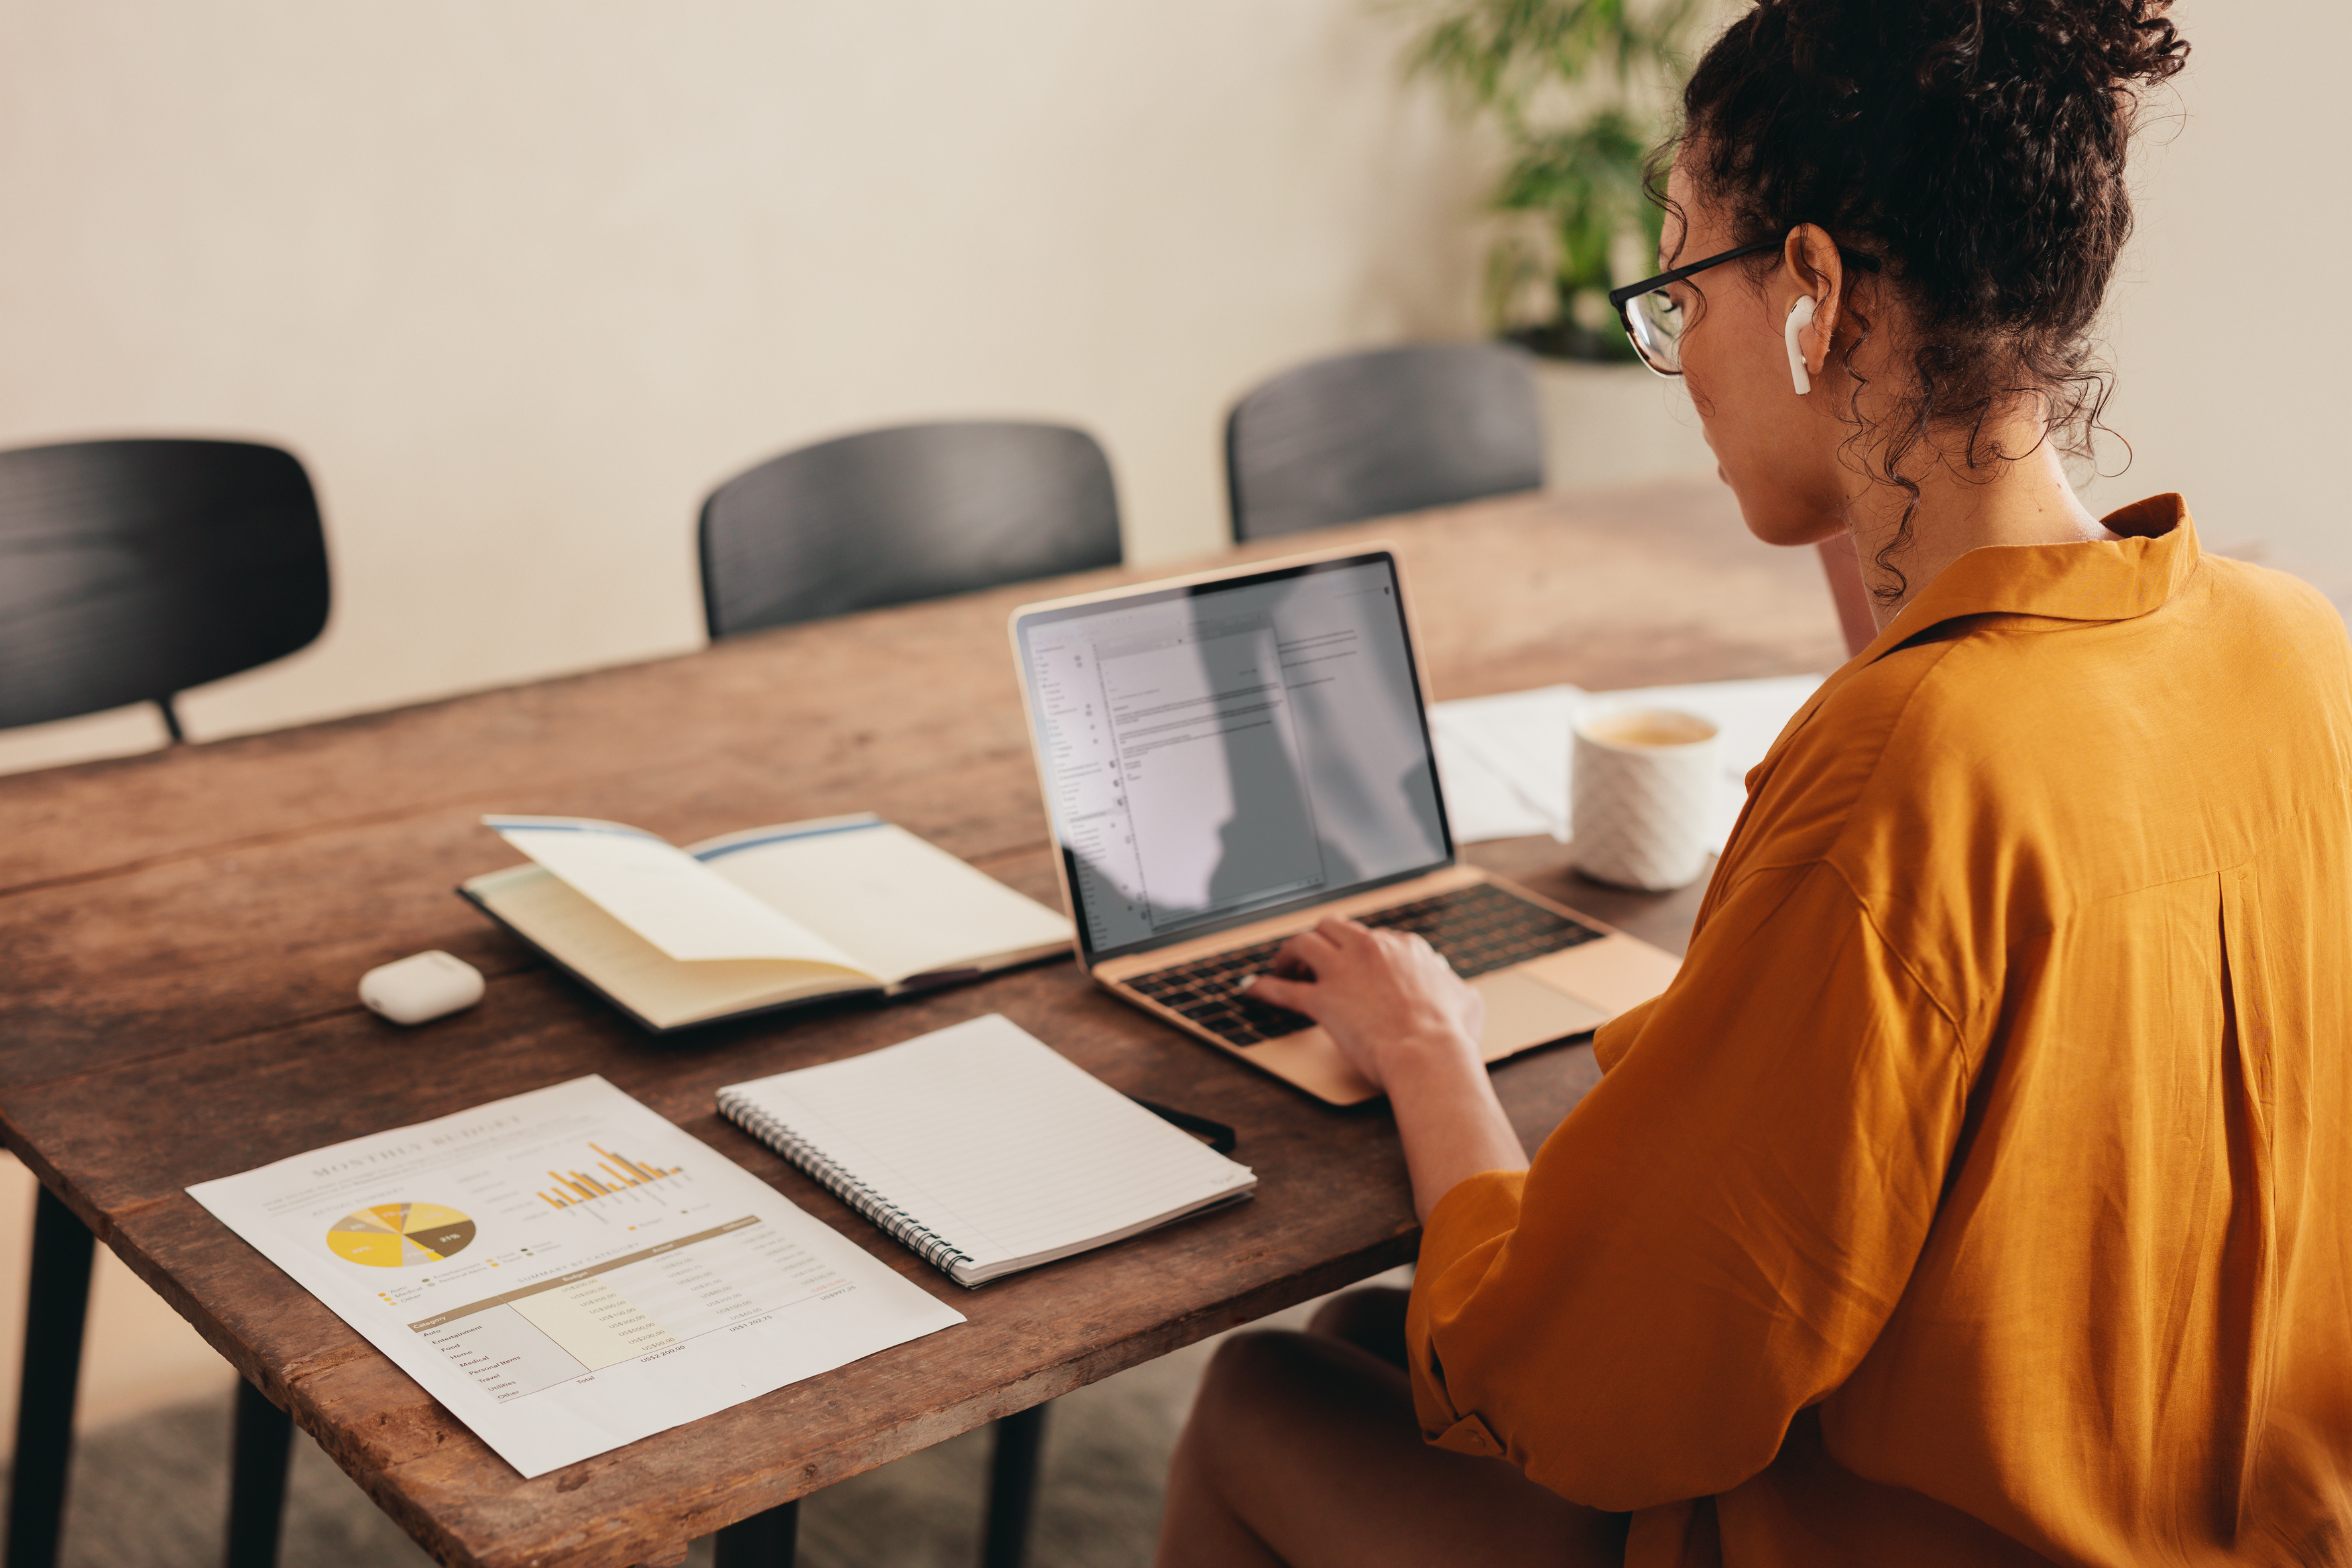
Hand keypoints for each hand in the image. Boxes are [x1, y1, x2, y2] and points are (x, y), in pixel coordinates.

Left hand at [1241, 918, 1485, 1091]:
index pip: (1375, 938)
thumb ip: (1456, 988)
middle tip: (1314, 959)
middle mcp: (1371, 949)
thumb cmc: (1449, 1034)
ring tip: (1285, 967)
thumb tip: (1459, 990)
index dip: (1361, 952)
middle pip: (1333, 927)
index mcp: (1404, 947)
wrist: (1429, 1054)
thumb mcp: (1466, 1000)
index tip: (1356, 964)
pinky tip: (1251, 990)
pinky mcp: (1322, 999)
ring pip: (1304, 942)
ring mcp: (1343, 971)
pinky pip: (1282, 989)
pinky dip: (1263, 988)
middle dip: (1321, 940)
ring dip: (1291, 953)